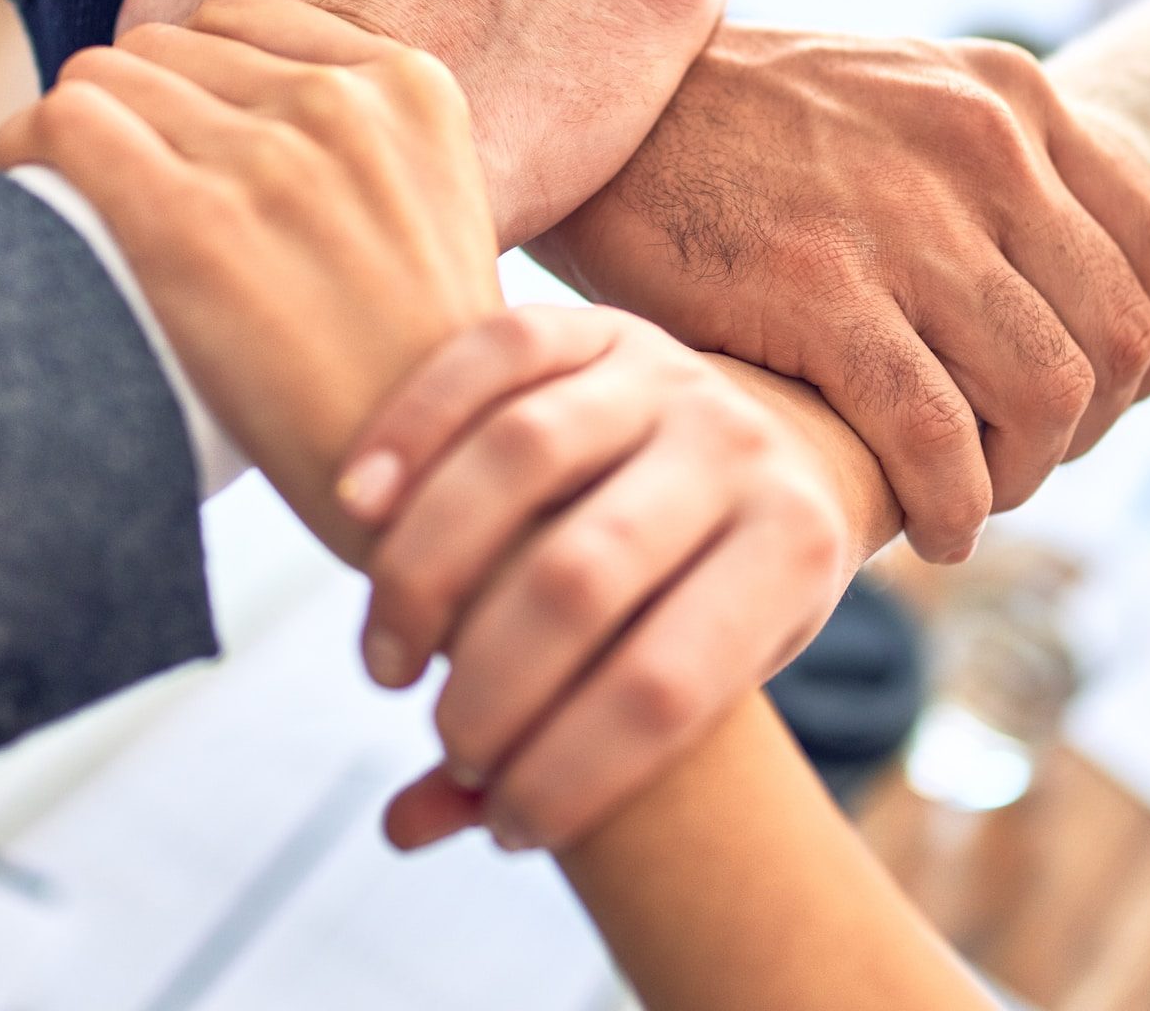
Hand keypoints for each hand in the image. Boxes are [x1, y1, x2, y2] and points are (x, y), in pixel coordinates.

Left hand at [0, 0, 501, 561]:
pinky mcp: (191, 222)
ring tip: (89, 212)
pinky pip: (60, 125)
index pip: (243, 13)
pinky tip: (41, 206)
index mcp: (414, 89)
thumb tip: (233, 120)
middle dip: (137, 114)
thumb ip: (361, 146)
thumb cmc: (419, 377)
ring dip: (80, 137)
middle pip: (165, 47)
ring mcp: (270, 158)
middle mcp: (345, 104)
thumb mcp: (437, 215)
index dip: (199, 81)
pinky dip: (28, 155)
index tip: (189, 149)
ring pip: (102, 77)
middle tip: (132, 199)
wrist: (431, 487)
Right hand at [340, 304, 850, 852]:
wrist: (783, 445)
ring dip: (426, 571)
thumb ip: (570, 751)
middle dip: (490, 686)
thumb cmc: (722, 594)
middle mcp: (740, 448)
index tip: (511, 824)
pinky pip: (493, 356)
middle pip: (581, 575)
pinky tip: (354, 508)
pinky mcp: (599, 323)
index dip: (572, 774)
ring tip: (388, 661)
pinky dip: (411, 428)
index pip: (667, 685)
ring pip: (521, 456)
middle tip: (445, 735)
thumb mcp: (702, 677)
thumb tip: (408, 826)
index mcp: (795, 549)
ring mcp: (668, 372)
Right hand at [530, 27, 1149, 561]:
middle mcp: (982, 147)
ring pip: (1046, 394)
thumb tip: (1053, 293)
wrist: (597, 100)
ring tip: (969, 497)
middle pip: (1118, 336)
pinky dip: (952, 505)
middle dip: (1086, 430)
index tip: (1098, 403)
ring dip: (1021, 477)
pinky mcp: (818, 288)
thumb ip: (984, 172)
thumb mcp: (895, 98)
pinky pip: (936, 436)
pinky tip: (925, 527)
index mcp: (1011, 98)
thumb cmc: (738, 126)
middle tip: (1018, 460)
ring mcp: (904, 218)